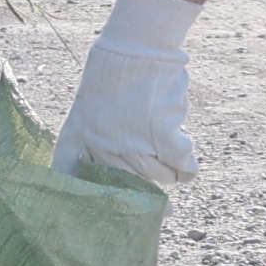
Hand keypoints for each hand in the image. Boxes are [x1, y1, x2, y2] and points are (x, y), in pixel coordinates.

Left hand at [51, 0, 203, 190]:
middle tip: (159, 198)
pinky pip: (183, 167)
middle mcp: (102, 149)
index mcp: (76, 141)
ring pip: (159, 177)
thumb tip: (106, 181)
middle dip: (148, 193)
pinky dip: (188, 166)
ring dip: (169, 170)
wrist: (136, 49)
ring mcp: (133, 146)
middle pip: (132, 187)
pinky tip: (187, 162)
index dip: (90, 205)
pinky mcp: (163, 138)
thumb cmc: (112, 78)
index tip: (107, 217)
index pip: (76, 184)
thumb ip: (91, 146)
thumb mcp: (85, 111)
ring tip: (168, 149)